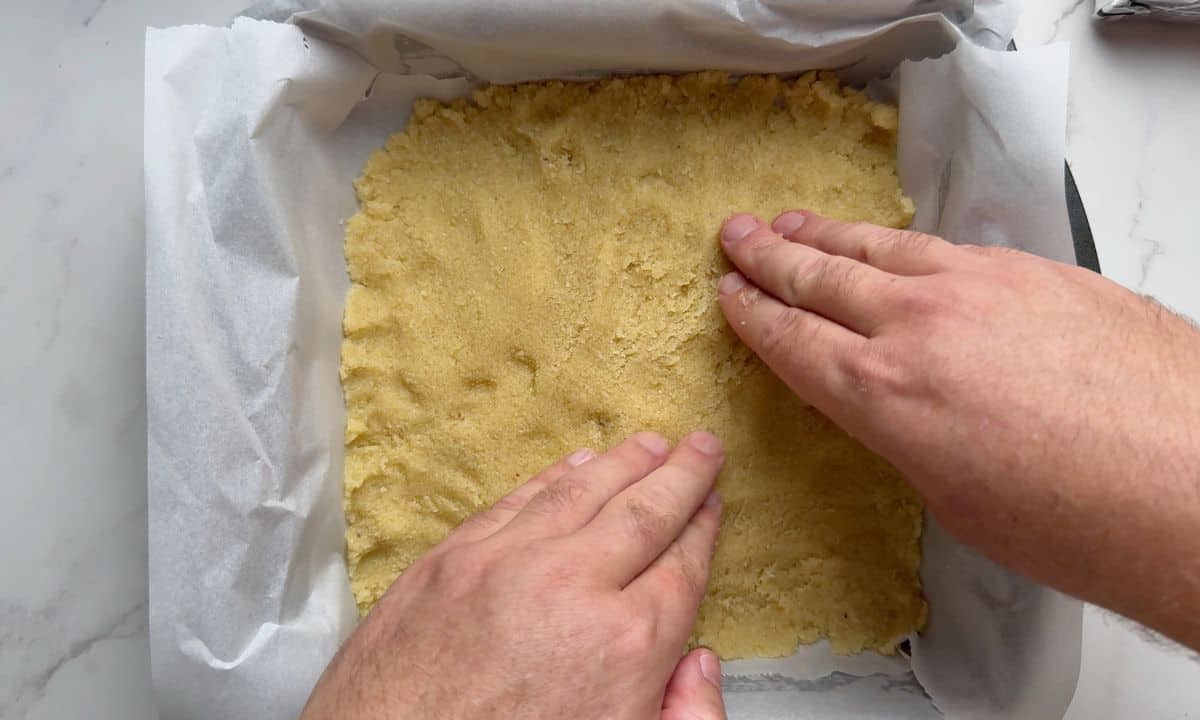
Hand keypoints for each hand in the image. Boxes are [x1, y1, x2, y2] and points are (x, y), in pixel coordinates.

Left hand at [302, 432, 727, 719]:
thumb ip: (685, 718)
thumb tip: (703, 663)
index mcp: (625, 645)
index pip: (681, 568)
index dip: (703, 530)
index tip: (715, 503)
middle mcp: (571, 586)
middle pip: (643, 514)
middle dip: (681, 476)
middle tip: (703, 446)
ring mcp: (505, 564)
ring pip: (581, 493)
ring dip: (623, 463)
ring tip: (651, 444)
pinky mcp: (449, 560)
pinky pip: (515, 501)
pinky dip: (552, 477)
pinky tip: (576, 463)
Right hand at [717, 211, 1199, 648]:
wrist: (1192, 480)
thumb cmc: (1079, 518)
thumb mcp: (954, 498)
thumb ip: (908, 436)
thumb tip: (904, 409)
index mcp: (883, 396)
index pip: (793, 340)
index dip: (753, 314)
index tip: (729, 294)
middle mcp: (916, 327)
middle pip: (820, 278)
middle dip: (770, 257)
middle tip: (736, 236)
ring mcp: (977, 286)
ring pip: (877, 248)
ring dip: (825, 234)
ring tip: (790, 221)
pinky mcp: (1032, 270)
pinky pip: (942, 246)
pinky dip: (897, 241)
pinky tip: (887, 242)